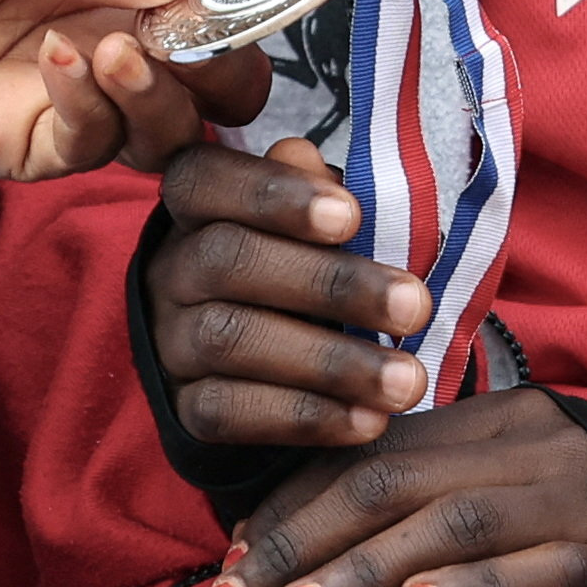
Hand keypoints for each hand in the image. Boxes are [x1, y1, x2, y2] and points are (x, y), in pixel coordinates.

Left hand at [0, 0, 271, 176]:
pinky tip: (63, 67)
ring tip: (111, 44)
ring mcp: (43, 86)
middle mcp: (76, 16)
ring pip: (160, 115)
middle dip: (222, 53)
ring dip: (163, 86)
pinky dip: (98, 115)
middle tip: (197, 37)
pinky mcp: (0, 144)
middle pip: (198, 57)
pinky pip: (87, 148)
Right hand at [143, 133, 432, 454]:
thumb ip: (320, 193)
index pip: (208, 180)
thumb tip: (317, 166)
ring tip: (406, 381)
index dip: (273, 192)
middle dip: (329, 284)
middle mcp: (173, 268)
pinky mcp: (185, 408)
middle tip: (415, 306)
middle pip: (228, 260)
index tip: (351, 216)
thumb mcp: (316, 222)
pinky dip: (305, 417)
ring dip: (329, 362)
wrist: (267, 363)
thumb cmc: (306, 266)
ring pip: (230, 340)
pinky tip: (368, 421)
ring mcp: (172, 340)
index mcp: (199, 204)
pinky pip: (229, 412)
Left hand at [210, 387, 586, 586]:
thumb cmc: (584, 517)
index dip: (289, 504)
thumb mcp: (501, 483)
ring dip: (364, 570)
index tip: (228, 560)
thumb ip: (420, 493)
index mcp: (484, 421)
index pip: (365, 454)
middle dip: (300, 543)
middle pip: (390, 484)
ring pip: (450, 523)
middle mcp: (520, 447)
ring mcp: (570, 499)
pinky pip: (537, 570)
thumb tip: (299, 540)